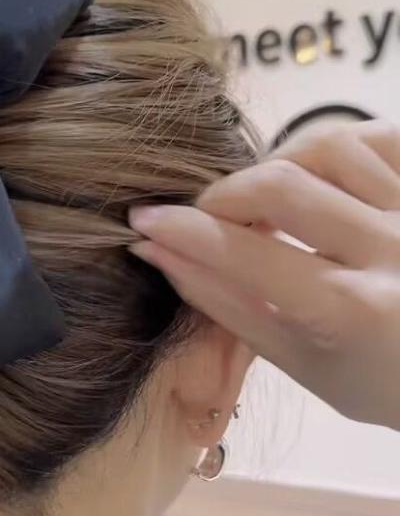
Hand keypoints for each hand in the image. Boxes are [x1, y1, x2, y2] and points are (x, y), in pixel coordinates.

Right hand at [129, 120, 399, 430]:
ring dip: (276, 168)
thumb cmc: (385, 381)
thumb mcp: (301, 362)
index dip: (182, 231)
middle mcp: (396, 250)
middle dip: (222, 196)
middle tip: (207, 218)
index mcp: (355, 311)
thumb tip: (158, 253)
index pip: (244, 254)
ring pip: (325, 146)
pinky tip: (322, 177)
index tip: (141, 220)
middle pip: (280, 185)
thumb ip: (226, 305)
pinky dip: (332, 146)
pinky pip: (377, 134)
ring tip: (267, 201)